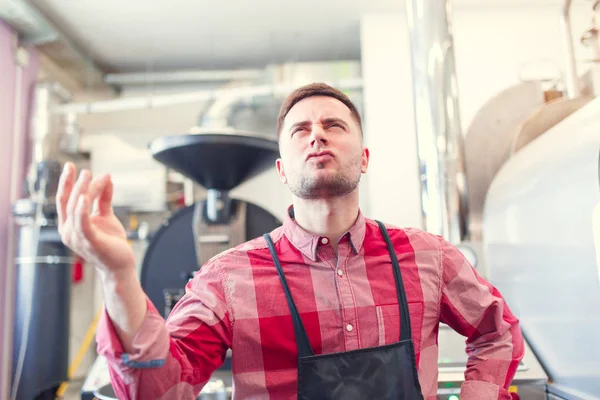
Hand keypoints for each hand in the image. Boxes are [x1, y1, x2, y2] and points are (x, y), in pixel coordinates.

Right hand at [56, 162, 134, 279]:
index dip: (65, 182)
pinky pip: (83, 223)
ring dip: (83, 190)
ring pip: (76, 208)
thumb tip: (106, 178)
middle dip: (75, 183)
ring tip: (90, 176)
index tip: (71, 166)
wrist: (120, 265)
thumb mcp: (106, 216)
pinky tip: (85, 197)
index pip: (63, 200)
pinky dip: (82, 210)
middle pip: (69, 202)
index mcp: (70, 225)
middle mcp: (69, 232)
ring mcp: (77, 238)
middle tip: (86, 171)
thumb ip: (103, 198)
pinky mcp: (90, 242)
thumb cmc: (111, 243)